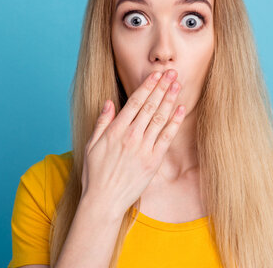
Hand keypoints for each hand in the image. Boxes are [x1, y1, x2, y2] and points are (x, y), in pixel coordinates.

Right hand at [80, 69, 185, 215]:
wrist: (103, 201)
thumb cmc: (95, 174)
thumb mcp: (91, 145)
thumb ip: (102, 122)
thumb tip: (109, 102)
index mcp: (115, 131)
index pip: (134, 102)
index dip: (146, 87)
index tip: (155, 74)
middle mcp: (130, 136)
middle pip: (149, 106)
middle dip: (161, 87)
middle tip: (172, 72)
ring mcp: (143, 149)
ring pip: (159, 118)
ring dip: (169, 100)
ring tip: (177, 84)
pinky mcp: (153, 161)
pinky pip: (166, 138)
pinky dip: (174, 122)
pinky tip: (180, 109)